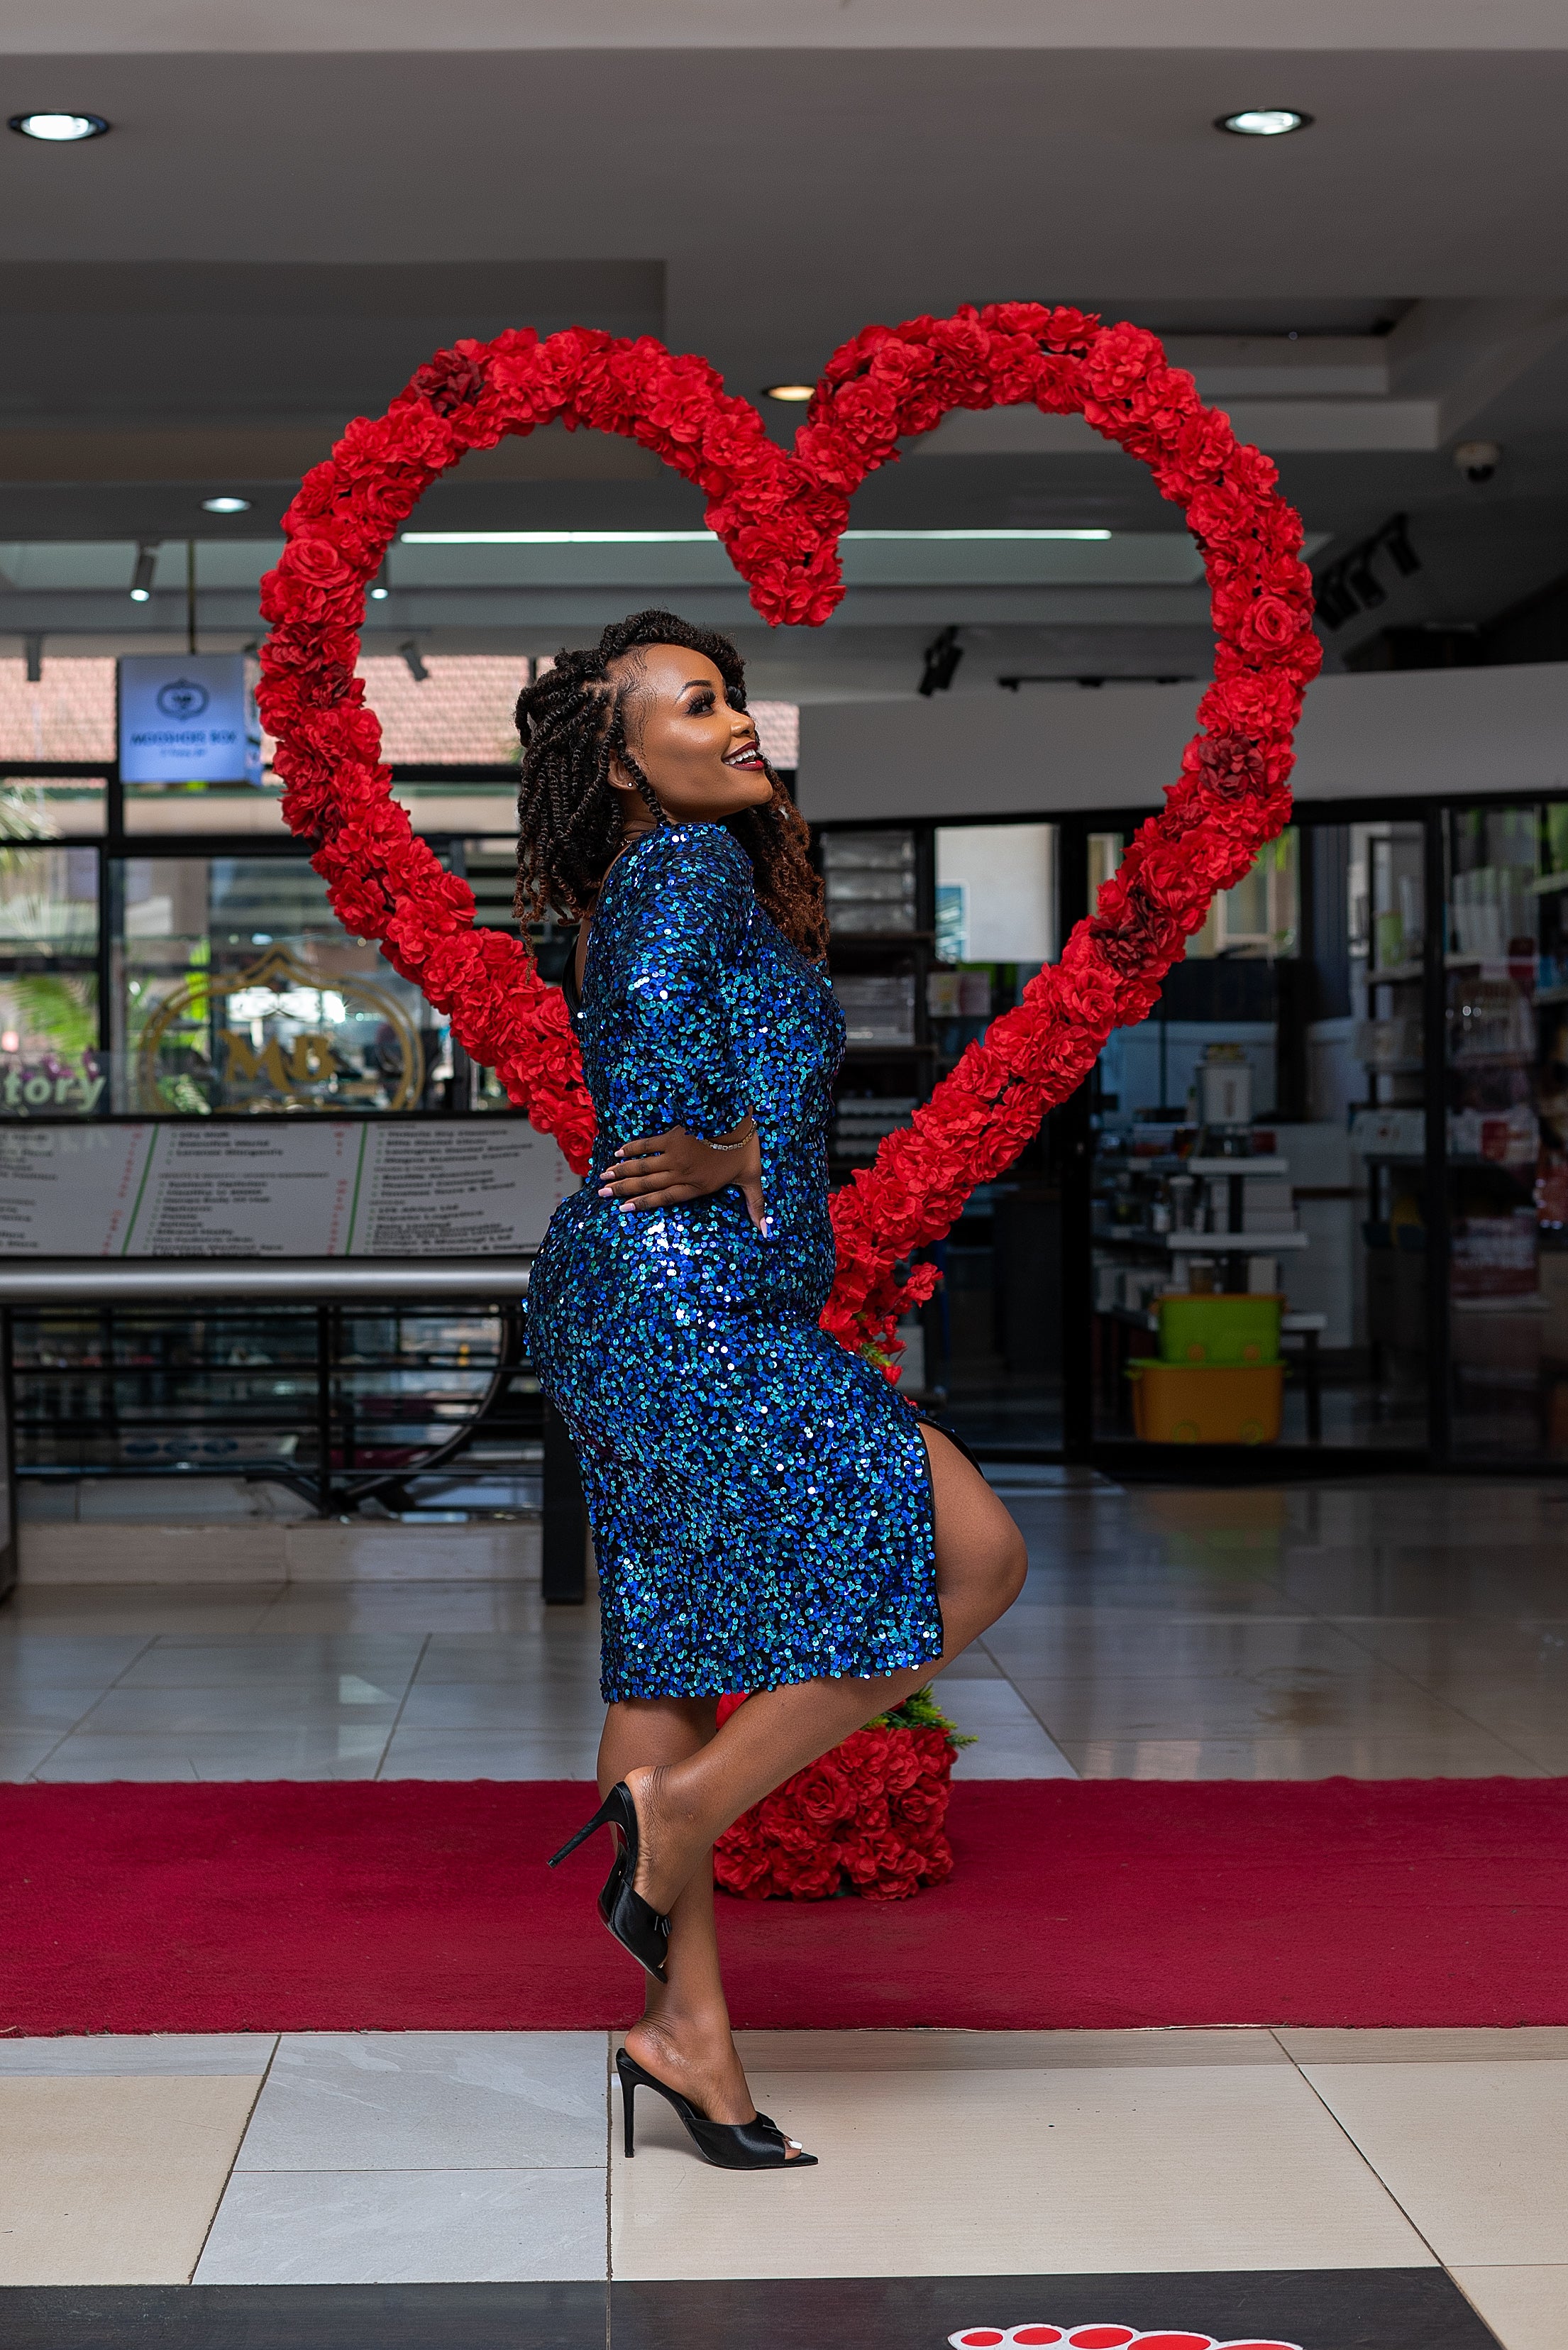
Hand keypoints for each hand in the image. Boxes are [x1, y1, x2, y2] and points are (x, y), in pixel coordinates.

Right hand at [599, 1121, 765, 1226]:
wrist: (741, 1120)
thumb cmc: (747, 1150)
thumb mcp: (754, 1180)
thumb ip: (756, 1206)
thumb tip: (766, 1231)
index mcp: (698, 1186)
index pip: (664, 1199)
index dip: (643, 1204)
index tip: (623, 1208)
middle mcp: (682, 1173)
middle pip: (647, 1184)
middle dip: (622, 1190)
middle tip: (602, 1195)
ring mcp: (676, 1154)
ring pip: (643, 1167)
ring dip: (621, 1171)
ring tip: (603, 1177)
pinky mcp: (674, 1136)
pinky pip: (648, 1144)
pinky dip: (632, 1149)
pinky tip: (619, 1153)